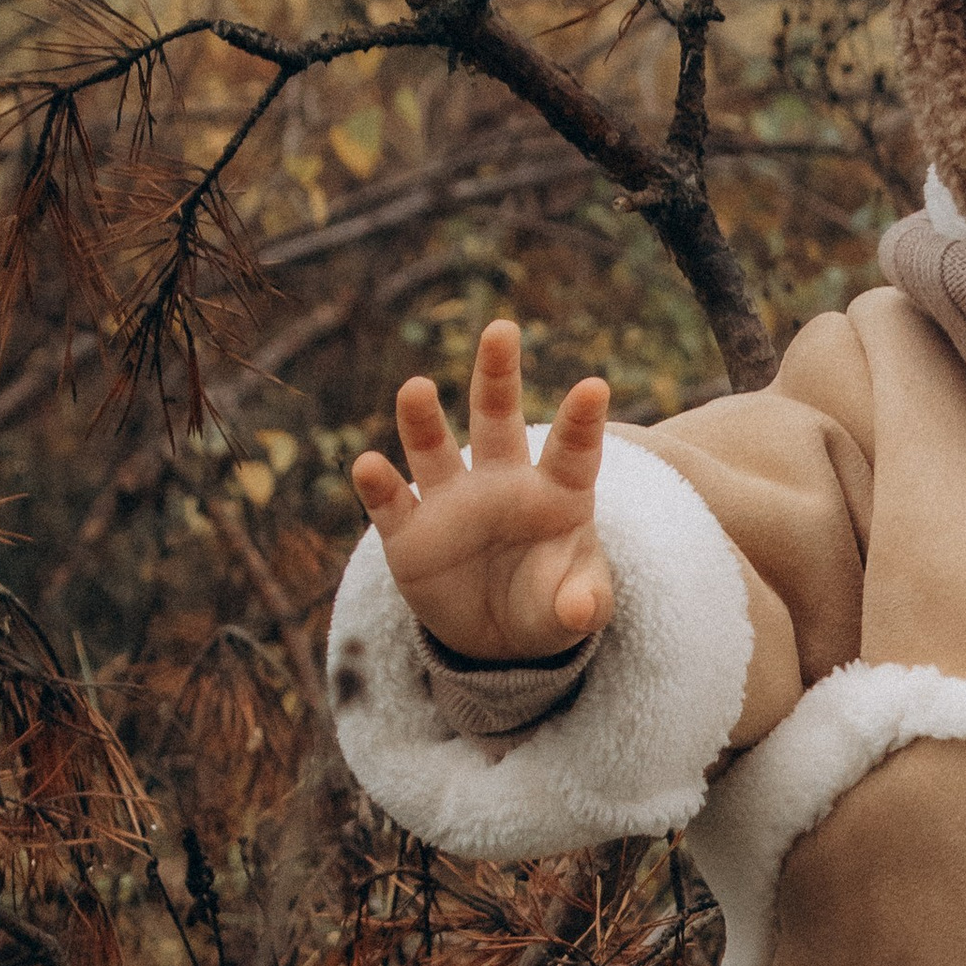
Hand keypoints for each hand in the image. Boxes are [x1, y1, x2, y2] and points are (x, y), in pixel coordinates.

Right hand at [350, 321, 615, 661]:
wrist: (500, 635)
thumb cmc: (550, 605)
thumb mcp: (574, 613)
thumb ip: (582, 606)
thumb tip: (580, 611)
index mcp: (555, 493)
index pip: (573, 450)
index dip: (582, 421)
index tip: (596, 387)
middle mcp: (500, 482)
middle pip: (497, 418)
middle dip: (498, 375)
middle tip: (501, 330)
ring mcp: (451, 502)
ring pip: (433, 448)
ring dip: (422, 419)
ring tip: (416, 388)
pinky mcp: (409, 533)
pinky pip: (392, 503)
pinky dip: (379, 485)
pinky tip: (369, 466)